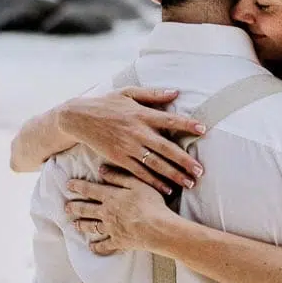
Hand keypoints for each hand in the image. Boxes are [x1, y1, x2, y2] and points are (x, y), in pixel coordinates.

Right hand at [56, 87, 205, 193]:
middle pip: (165, 148)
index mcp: (142, 114)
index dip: (186, 124)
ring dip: (173, 175)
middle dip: (184, 160)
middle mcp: (137, 132)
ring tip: (190, 183)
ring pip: (154, 164)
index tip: (202, 129)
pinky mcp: (118, 159)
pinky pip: (139, 173)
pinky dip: (153, 182)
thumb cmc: (107, 103)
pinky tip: (166, 190)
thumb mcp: (128, 93)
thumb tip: (176, 92)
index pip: (169, 119)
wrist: (78, 118)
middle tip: (200, 170)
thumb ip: (153, 94)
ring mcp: (127, 147)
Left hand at [64, 165, 174, 255]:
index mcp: (111, 197)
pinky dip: (97, 247)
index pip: (90, 190)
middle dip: (74, 207)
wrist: (156, 228)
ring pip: (92, 227)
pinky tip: (91, 247)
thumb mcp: (137, 184)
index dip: (78, 186)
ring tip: (74, 225)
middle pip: (86, 209)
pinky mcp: (117, 242)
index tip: (68, 185)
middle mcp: (106, 213)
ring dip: (82, 225)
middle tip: (66, 207)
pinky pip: (104, 245)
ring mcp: (111, 229)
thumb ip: (118, 176)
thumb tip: (101, 169)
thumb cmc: (150, 203)